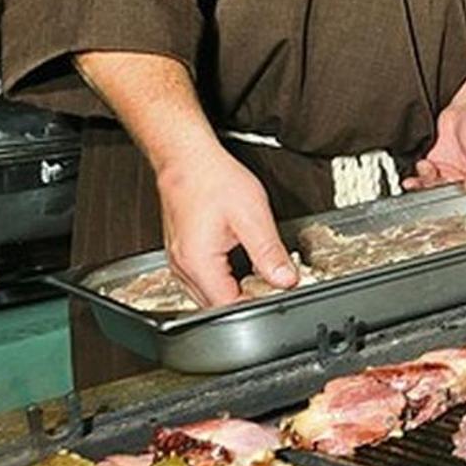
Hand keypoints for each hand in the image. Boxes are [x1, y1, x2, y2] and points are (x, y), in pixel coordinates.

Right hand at [155, 148, 295, 307]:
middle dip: (246, 300)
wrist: (187, 158)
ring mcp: (179, 262)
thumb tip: (286, 280)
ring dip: (234, 291)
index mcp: (198, 263)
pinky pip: (202, 280)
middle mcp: (183, 268)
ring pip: (208, 295)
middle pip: (216, 305)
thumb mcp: (253, 216)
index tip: (276, 295)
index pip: (228, 306)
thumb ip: (270, 253)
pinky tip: (240, 266)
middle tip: (271, 284)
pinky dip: (223, 280)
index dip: (256, 305)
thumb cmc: (213, 180)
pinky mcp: (182, 254)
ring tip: (258, 274)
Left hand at [405, 102, 465, 191]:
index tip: (449, 196)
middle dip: (436, 193)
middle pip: (449, 194)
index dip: (459, 199)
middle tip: (428, 188)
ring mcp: (450, 172)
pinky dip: (419, 176)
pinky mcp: (436, 164)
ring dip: (425, 185)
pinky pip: (425, 176)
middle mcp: (465, 178)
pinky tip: (419, 170)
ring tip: (421, 175)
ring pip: (435, 187)